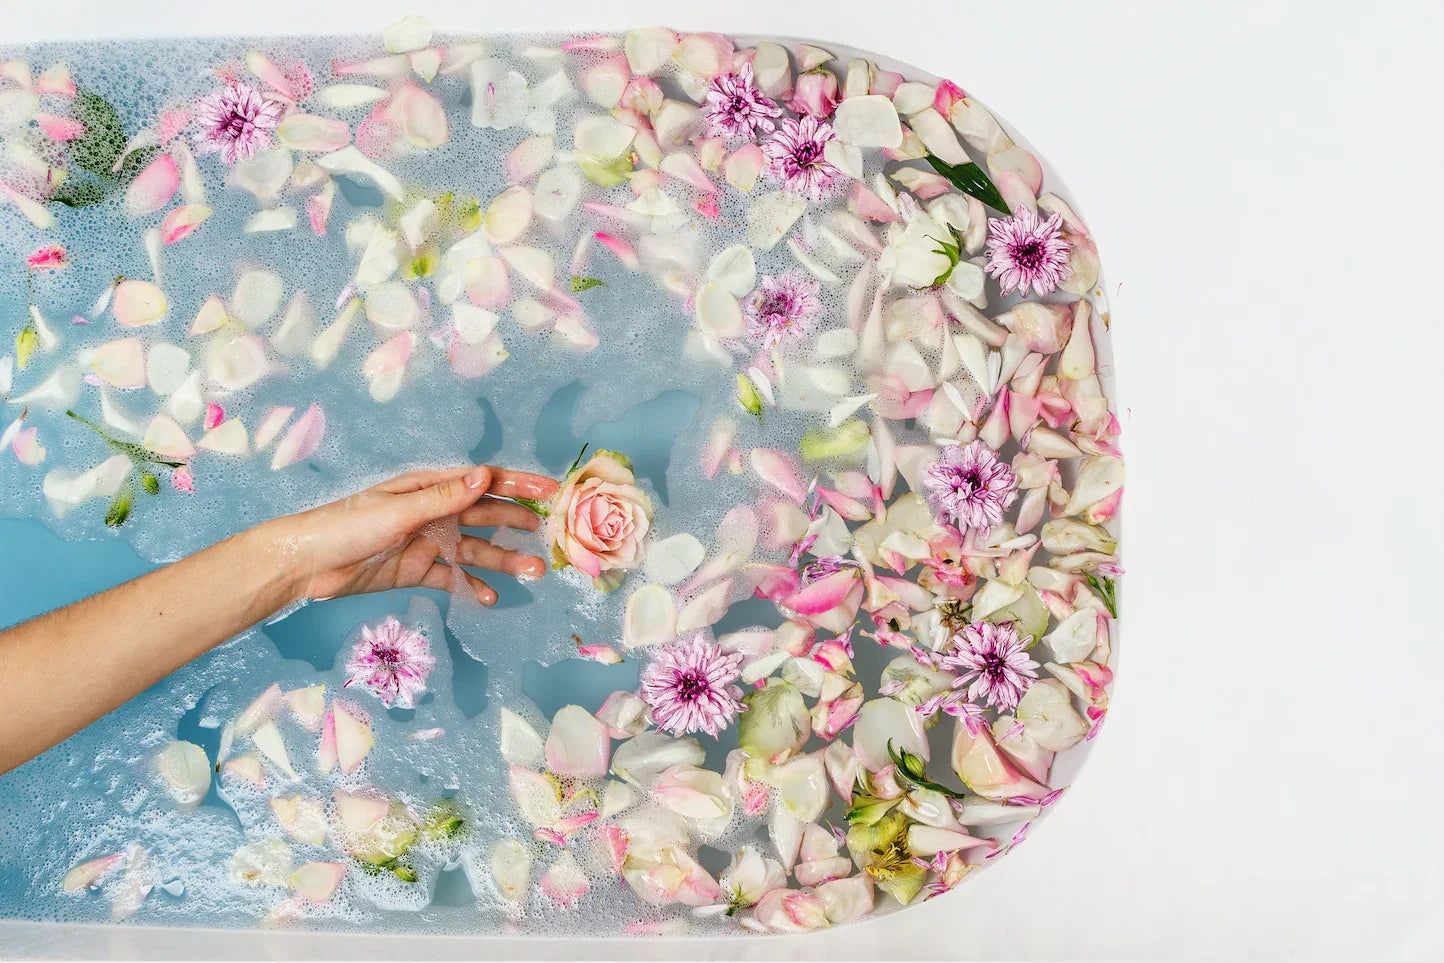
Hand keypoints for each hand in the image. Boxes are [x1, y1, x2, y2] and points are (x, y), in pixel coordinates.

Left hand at [257, 464, 559, 606]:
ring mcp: (427, 543)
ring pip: (475, 550)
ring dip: (503, 560)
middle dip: (518, 524)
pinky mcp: (417, 571)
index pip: (483, 482)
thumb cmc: (348, 526)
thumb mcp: (399, 511)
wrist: (308, 565)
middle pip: (485, 516)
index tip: (552, 491)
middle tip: (548, 536)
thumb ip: (444, 498)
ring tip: (532, 573)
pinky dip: (472, 586)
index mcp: (429, 488)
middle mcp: (434, 512)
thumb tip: (485, 474)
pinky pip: (453, 577)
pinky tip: (490, 598)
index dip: (518, 484)